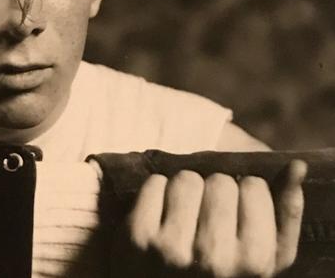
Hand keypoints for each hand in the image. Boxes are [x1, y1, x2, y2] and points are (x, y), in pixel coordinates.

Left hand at [113, 160, 306, 276]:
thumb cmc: (223, 272)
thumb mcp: (265, 256)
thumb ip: (285, 213)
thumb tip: (296, 166)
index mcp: (253, 261)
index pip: (253, 186)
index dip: (244, 195)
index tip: (235, 215)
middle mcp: (214, 256)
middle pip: (219, 181)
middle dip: (214, 192)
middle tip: (206, 219)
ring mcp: (171, 247)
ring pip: (186, 178)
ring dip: (184, 189)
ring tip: (183, 216)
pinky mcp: (137, 236)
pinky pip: (154, 183)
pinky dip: (156, 192)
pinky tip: (159, 216)